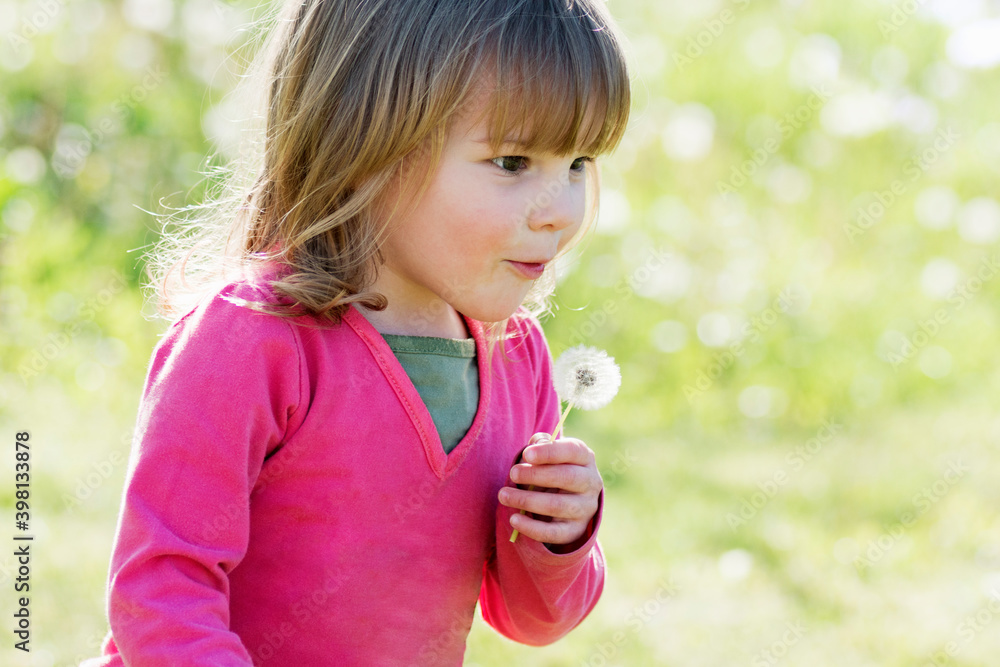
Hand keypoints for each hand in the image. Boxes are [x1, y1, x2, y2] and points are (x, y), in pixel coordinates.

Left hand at [499, 433, 602, 547]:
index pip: (573, 451)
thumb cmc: (553, 470)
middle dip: (536, 475)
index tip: (527, 454)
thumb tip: (534, 445)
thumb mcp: (550, 454)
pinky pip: (554, 532)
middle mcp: (591, 482)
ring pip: (557, 505)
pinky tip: (514, 519)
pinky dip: (532, 528)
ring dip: (527, 500)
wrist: (569, 502)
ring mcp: (586, 508)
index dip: (550, 452)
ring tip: (504, 495)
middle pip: (567, 477)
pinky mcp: (575, 530)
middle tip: (512, 473)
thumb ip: (541, 445)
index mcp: (585, 458)